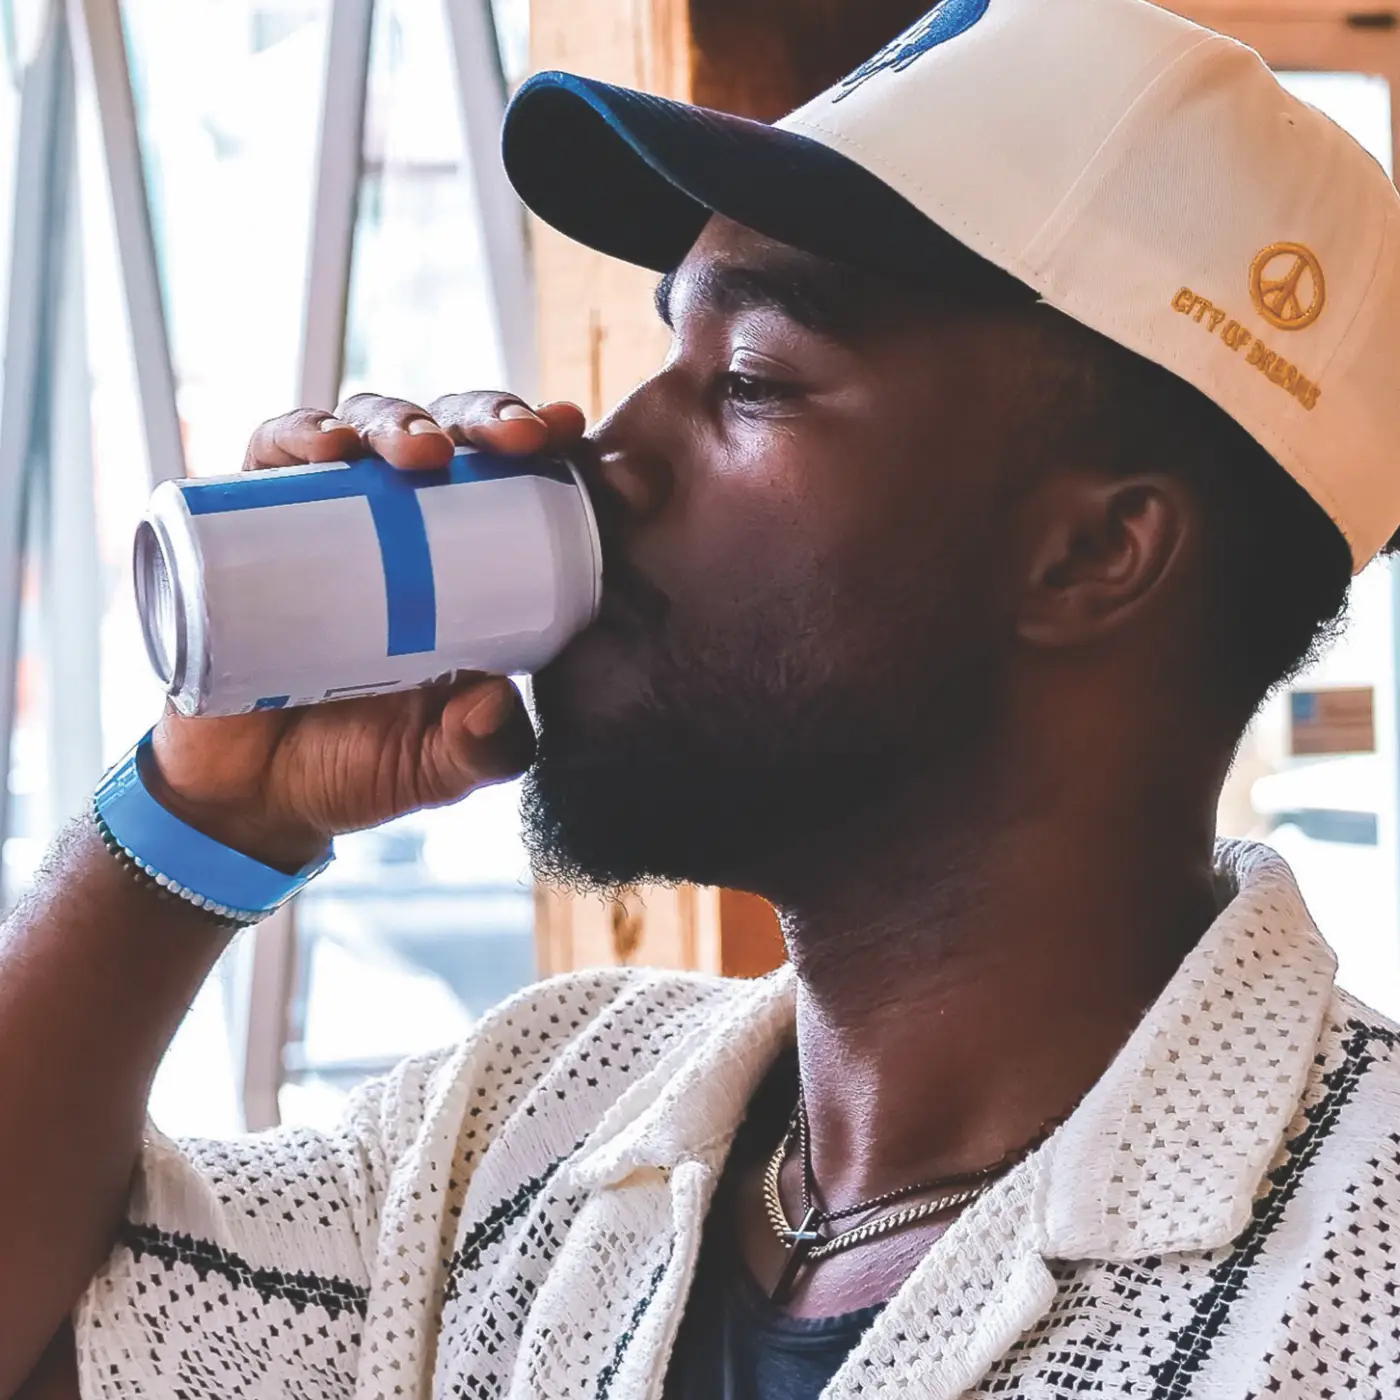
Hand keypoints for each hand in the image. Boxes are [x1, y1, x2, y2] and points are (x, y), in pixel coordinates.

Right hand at [149, 391, 587, 869]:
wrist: (250, 794)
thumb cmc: (358, 767)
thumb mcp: (438, 766)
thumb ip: (481, 750)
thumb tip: (496, 702)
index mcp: (467, 569)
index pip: (519, 484)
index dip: (553, 449)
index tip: (578, 437)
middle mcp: (402, 525)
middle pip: (455, 436)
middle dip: (491, 417)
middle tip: (517, 438)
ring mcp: (329, 514)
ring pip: (372, 426)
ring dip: (403, 419)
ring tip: (422, 451)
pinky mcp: (253, 517)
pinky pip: (274, 451)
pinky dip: (300, 432)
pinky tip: (325, 448)